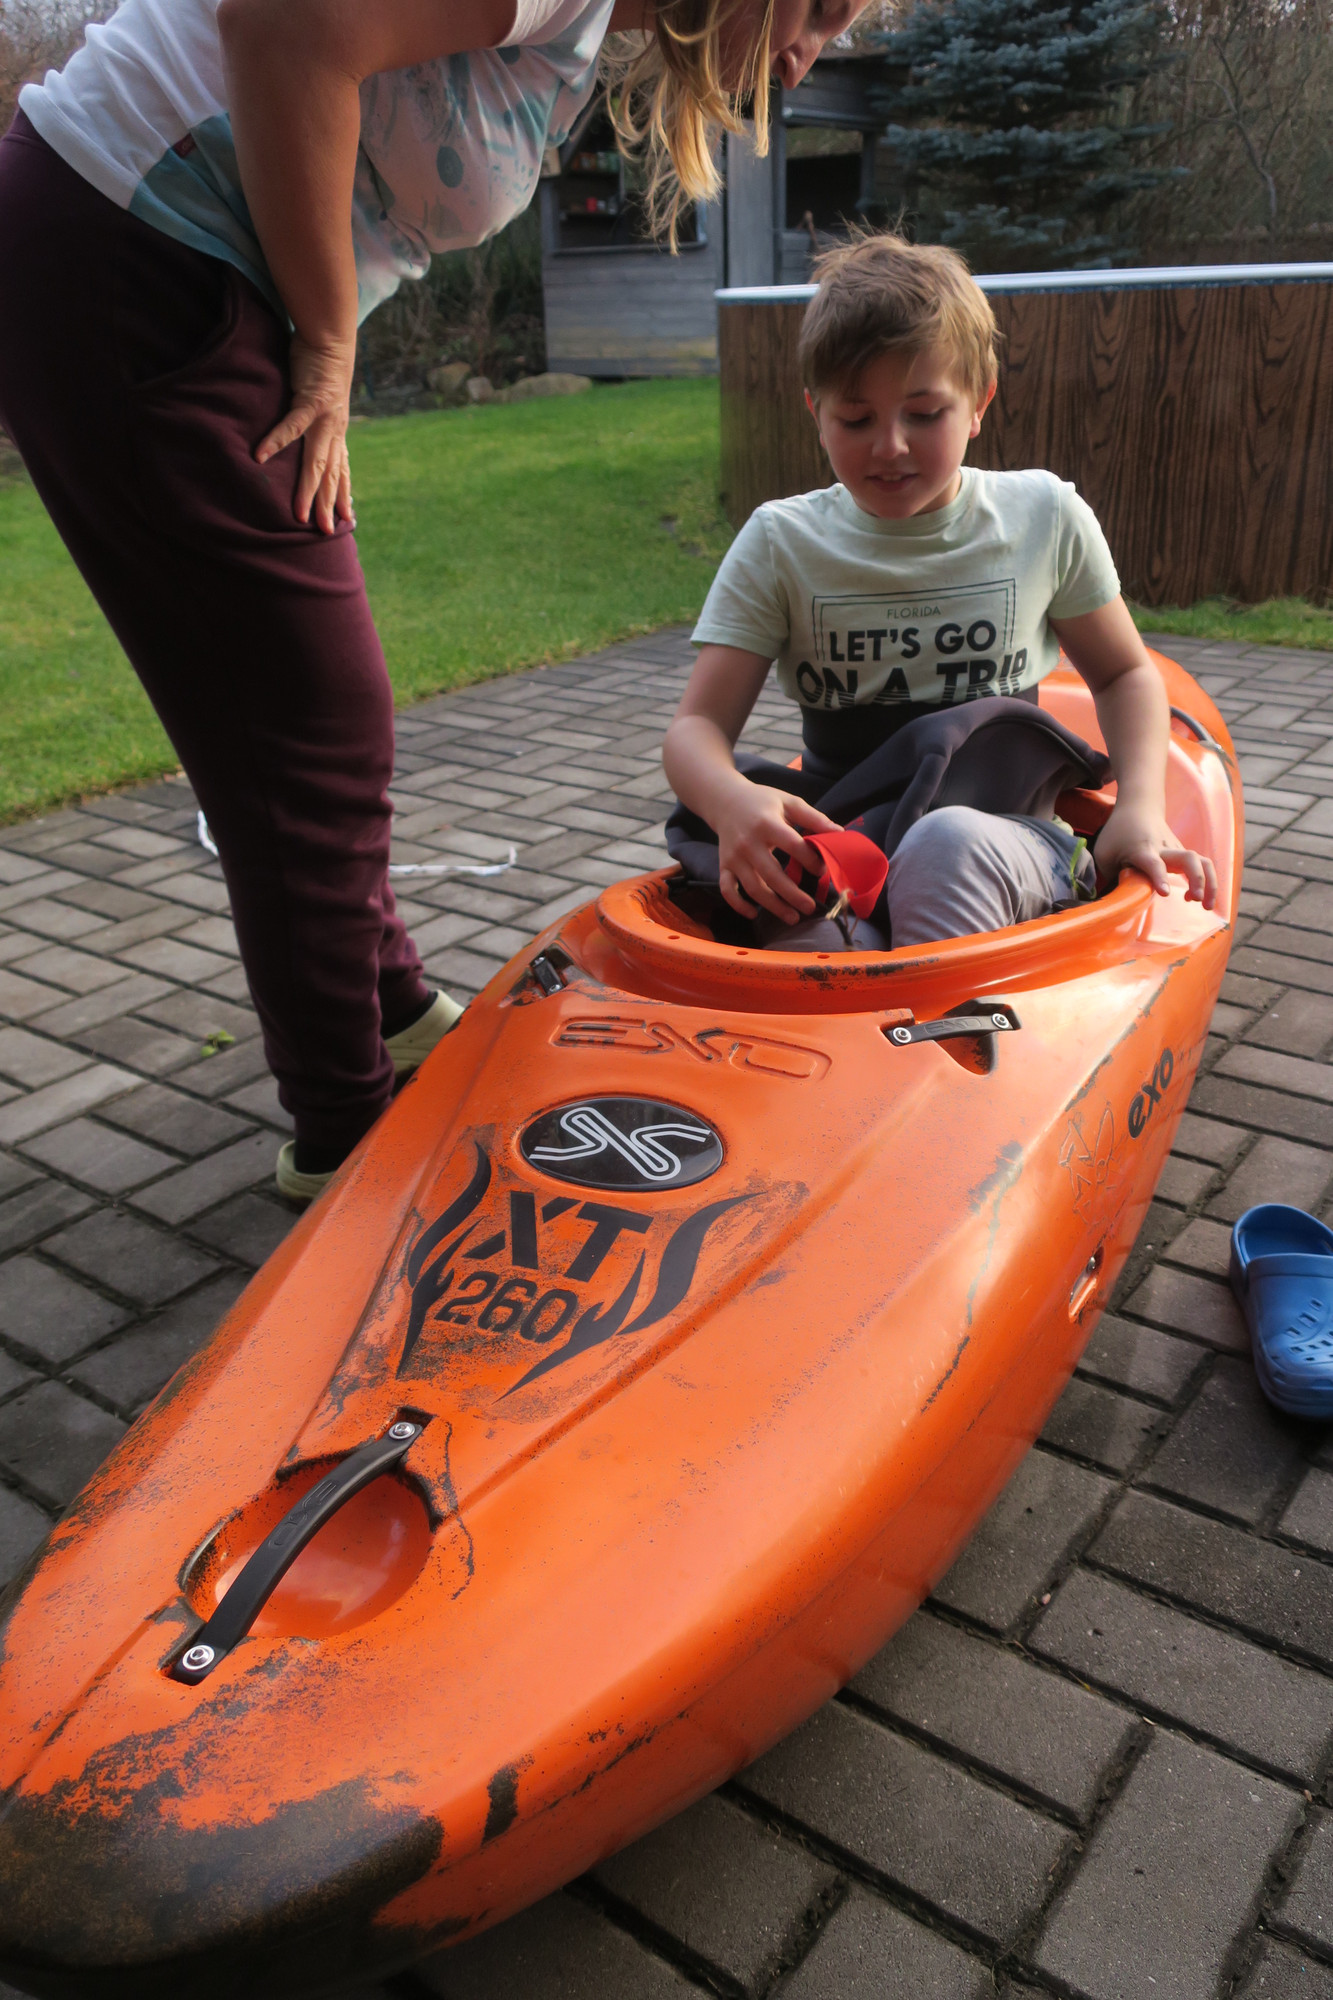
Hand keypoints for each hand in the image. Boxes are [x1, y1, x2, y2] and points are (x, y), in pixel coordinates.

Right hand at [256, 331, 356, 533]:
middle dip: (328, 505)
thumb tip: (309, 437)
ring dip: (307, 489)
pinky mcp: (309, 402)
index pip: (341, 470)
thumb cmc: (321, 369)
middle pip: (331, 475)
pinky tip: (261, 457)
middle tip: (327, 533)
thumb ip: (315, 422)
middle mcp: (334, 431)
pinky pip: (291, 426)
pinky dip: (276, 441)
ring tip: (298, 514)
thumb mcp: (321, 402)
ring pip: (316, 462)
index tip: (347, 519)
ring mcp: (324, 419)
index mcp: (336, 432)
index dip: (343, 495)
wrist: (330, 339)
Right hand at [713, 781, 840, 922]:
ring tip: (793, 917)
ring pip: (752, 887)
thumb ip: (814, 817)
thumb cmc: (762, 802)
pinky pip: (728, 890)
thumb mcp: (789, 802)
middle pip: (771, 874)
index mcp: (766, 824)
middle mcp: (748, 843)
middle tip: (811, 908)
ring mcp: (734, 857)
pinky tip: (753, 914)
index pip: (792, 845)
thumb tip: (839, 834)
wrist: (725, 800)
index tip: (822, 870)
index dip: (810, 860)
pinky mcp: (724, 866)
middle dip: (792, 895)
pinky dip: (738, 905)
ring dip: (773, 906)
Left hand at [1095, 802, 1217, 908]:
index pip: (1154, 864)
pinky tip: (1192, 897)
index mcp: (1142, 850)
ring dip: (1210, 884)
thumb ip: (1109, 878)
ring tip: (1207, 906)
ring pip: (1201, 862)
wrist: (1139, 807)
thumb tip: (1115, 901)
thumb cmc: (1118, 833)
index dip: (1159, 877)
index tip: (1165, 892)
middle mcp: (1164, 849)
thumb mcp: (1103, 854)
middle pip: (1189, 859)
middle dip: (1198, 880)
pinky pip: (1201, 866)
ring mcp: (1177, 850)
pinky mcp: (1184, 853)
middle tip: (1196, 899)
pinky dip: (1205, 882)